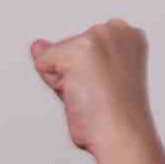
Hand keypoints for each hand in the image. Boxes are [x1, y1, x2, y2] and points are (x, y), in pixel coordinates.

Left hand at [28, 20, 157, 156]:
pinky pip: (43, 63)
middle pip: (66, 47)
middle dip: (72, 73)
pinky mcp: (80, 49)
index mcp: (127, 36)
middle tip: (96, 94)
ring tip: (90, 95)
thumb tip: (37, 45)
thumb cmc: (115, 117)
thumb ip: (65, 58)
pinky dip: (54, 84)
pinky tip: (79, 94)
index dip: (84, 73)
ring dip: (63, 80)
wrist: (123, 134)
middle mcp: (116, 29)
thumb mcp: (92, 79)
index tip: (105, 88)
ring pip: (53, 55)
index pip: (81, 46)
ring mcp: (99, 36)